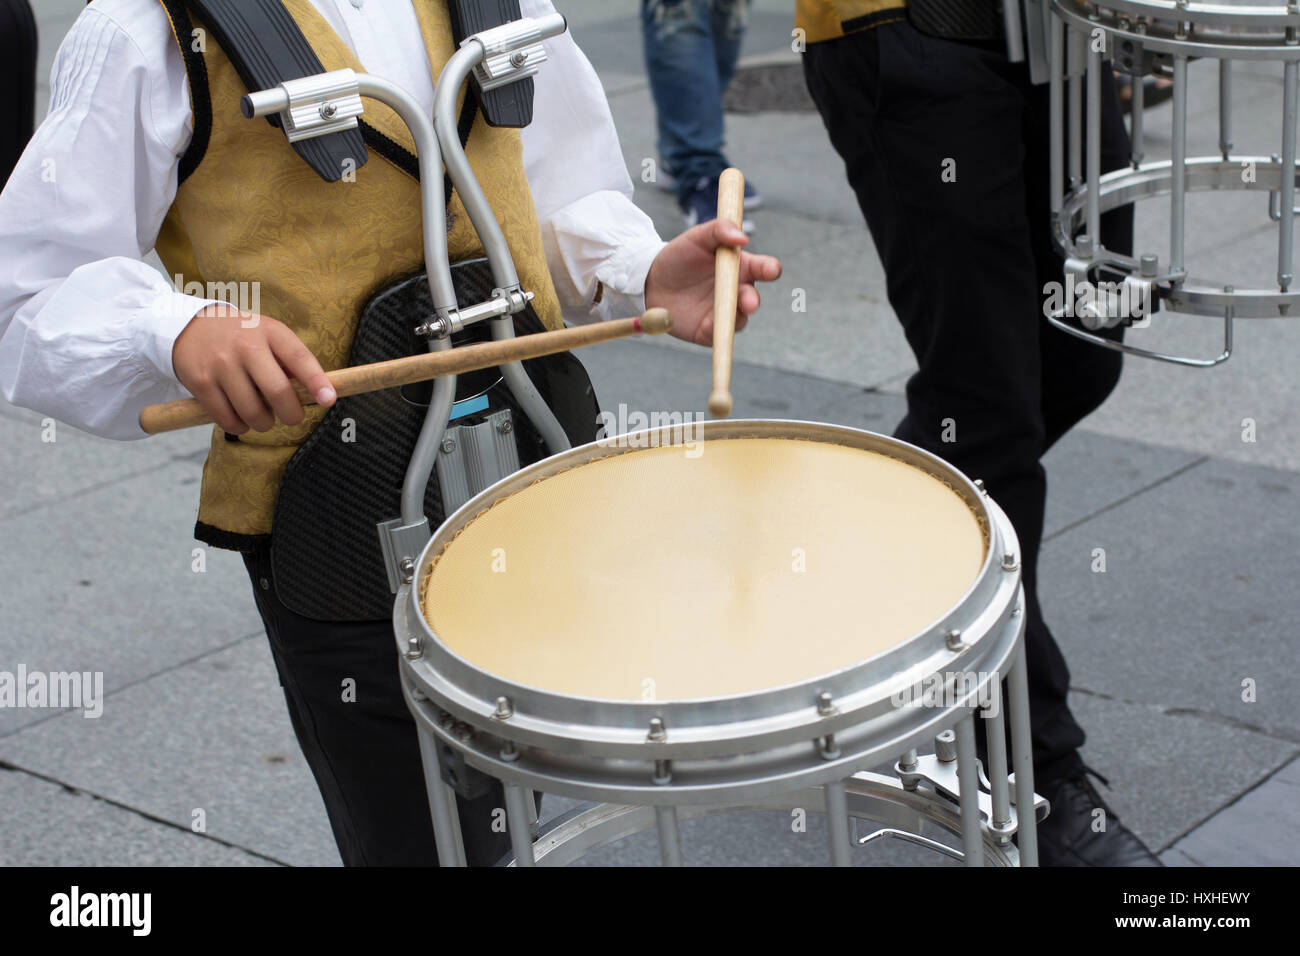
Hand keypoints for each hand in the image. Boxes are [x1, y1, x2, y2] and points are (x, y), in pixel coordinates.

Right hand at [172, 304, 336, 434]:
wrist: (189, 326)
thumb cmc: (242, 337)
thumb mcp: (269, 336)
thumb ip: (291, 362)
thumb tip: (318, 394)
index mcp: (270, 332)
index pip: (299, 358)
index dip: (316, 381)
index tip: (329, 400)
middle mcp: (246, 346)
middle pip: (278, 391)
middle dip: (292, 414)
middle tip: (293, 418)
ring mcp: (221, 364)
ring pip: (253, 412)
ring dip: (264, 424)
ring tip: (263, 418)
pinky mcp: (201, 383)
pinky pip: (227, 419)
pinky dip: (239, 427)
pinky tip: (241, 420)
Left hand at [643, 219, 782, 345]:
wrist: (652, 281)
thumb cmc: (679, 256)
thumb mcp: (696, 236)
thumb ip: (719, 230)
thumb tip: (742, 237)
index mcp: (739, 266)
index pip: (763, 268)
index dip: (770, 269)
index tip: (772, 270)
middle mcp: (736, 291)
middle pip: (752, 298)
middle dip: (752, 300)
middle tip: (748, 302)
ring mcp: (724, 312)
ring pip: (739, 319)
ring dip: (735, 318)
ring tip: (724, 315)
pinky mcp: (709, 330)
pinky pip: (718, 334)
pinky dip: (716, 331)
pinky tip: (708, 325)